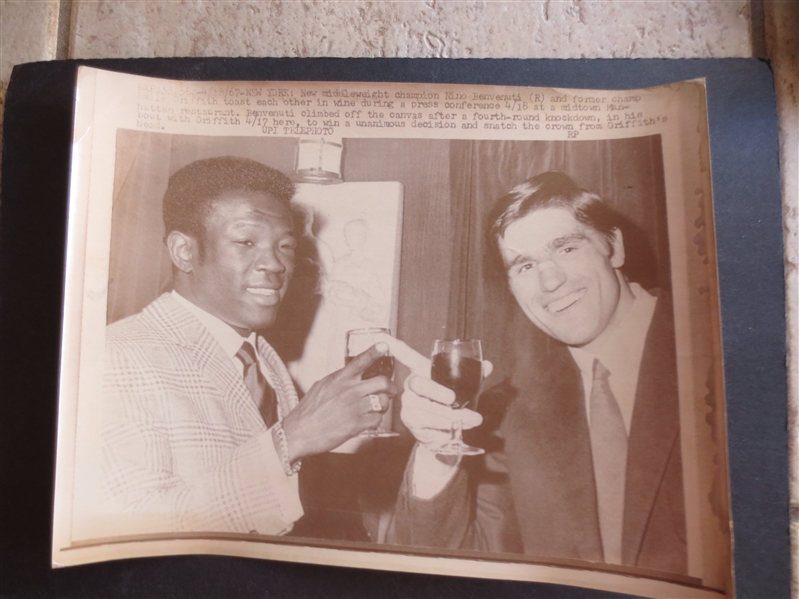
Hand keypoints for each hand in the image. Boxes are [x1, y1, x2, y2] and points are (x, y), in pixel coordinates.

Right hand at [281, 343, 399, 461]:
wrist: (299, 432)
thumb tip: (351, 374)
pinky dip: (375, 421)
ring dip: (383, 406)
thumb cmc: (308, 411)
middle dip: (391, 387)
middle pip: (382, 382)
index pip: (360, 361)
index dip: (375, 352)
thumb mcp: (321, 386)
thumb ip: (339, 379)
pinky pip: (377, 419)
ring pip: (383, 401)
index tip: (385, 346)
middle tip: (391, 391)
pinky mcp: (356, 424)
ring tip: (375, 409)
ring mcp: (354, 407)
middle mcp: (349, 391)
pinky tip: (366, 422)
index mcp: (339, 379)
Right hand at [375, 333, 492, 447]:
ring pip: (425, 407)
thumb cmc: (452, 405)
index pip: (406, 356)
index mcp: (422, 371)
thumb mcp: (465, 389)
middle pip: (418, 383)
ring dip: (450, 414)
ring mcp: (408, 404)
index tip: (379, 337)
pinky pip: (426, 422)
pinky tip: (456, 428)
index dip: (394, 347)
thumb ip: (474, 376)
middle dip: (437, 391)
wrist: (445, 435)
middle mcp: (411, 385)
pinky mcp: (410, 421)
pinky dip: (444, 426)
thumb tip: (487, 364)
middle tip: (454, 400)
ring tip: (472, 419)